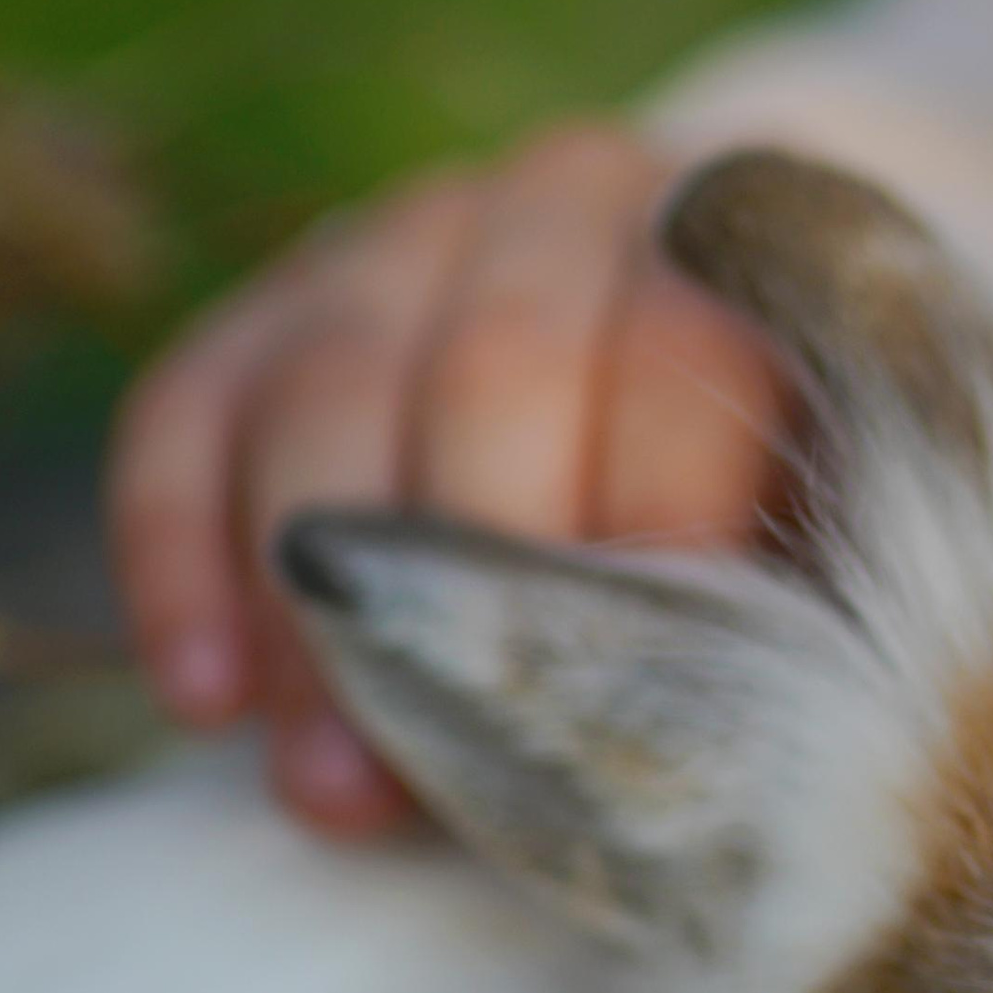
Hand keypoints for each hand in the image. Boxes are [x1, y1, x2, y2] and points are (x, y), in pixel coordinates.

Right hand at [108, 123, 787, 830]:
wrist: (674, 388)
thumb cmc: (764, 512)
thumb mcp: (811, 543)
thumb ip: (776, 612)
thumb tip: (721, 769)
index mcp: (739, 253)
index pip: (682, 373)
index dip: (642, 551)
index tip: (625, 722)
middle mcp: (569, 203)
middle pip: (495, 366)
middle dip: (465, 593)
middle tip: (458, 770)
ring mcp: (408, 237)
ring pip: (330, 385)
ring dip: (318, 610)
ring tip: (331, 788)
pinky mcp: (268, 304)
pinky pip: (187, 412)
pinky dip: (180, 557)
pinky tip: (202, 700)